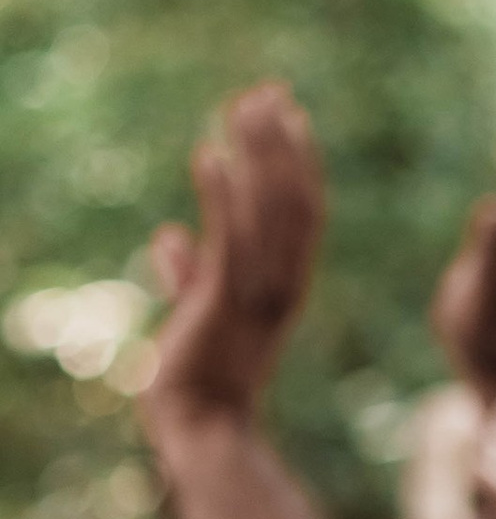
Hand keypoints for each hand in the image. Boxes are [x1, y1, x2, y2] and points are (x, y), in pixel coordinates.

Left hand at [145, 83, 324, 433]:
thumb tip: (169, 236)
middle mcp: (283, 282)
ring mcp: (257, 293)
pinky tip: (208, 156)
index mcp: (286, 284)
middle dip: (280, 142)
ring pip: (268, 211)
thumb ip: (189, 270)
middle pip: (293, 198)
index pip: (303, 210)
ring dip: (257, 155)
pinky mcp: (223, 302)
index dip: (297, 158)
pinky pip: (228, 240)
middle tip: (266, 92)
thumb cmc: (201, 377)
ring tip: (243, 106)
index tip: (285, 113)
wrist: (203, 426)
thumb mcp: (197, 313)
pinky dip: (221, 197)